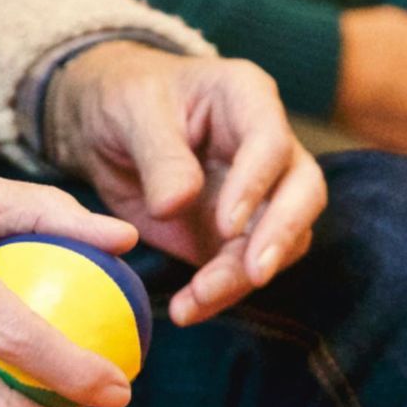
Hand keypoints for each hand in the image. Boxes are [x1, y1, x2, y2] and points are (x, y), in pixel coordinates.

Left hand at [45, 42, 326, 326]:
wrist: (103, 125)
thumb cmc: (125, 98)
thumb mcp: (132, 112)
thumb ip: (159, 155)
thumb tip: (176, 205)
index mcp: (246, 98)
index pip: (272, 142)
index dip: (256, 184)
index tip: (226, 224)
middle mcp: (267, 147)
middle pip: (303, 192)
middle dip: (281, 235)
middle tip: (254, 273)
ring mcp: (259, 193)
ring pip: (281, 240)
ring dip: (244, 276)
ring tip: (197, 299)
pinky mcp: (236, 234)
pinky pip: (243, 268)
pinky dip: (220, 293)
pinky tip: (188, 309)